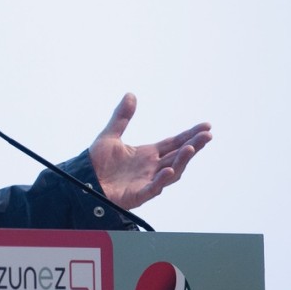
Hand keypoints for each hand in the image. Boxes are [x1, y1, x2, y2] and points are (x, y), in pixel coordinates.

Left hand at [89, 93, 211, 209]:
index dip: (190, 135)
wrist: (83, 181)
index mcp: (148, 154)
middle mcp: (151, 168)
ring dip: (182, 161)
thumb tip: (131, 94)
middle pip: (178, 156)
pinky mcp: (137, 194)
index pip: (174, 143)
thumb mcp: (110, 135)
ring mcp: (146, 181)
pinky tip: (169, 170)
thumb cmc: (97, 162)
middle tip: (207, 135)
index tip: (206, 126)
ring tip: (191, 148)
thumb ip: (121, 117)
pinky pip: (152, 189)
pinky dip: (161, 181)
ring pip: (171, 172)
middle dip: (193, 146)